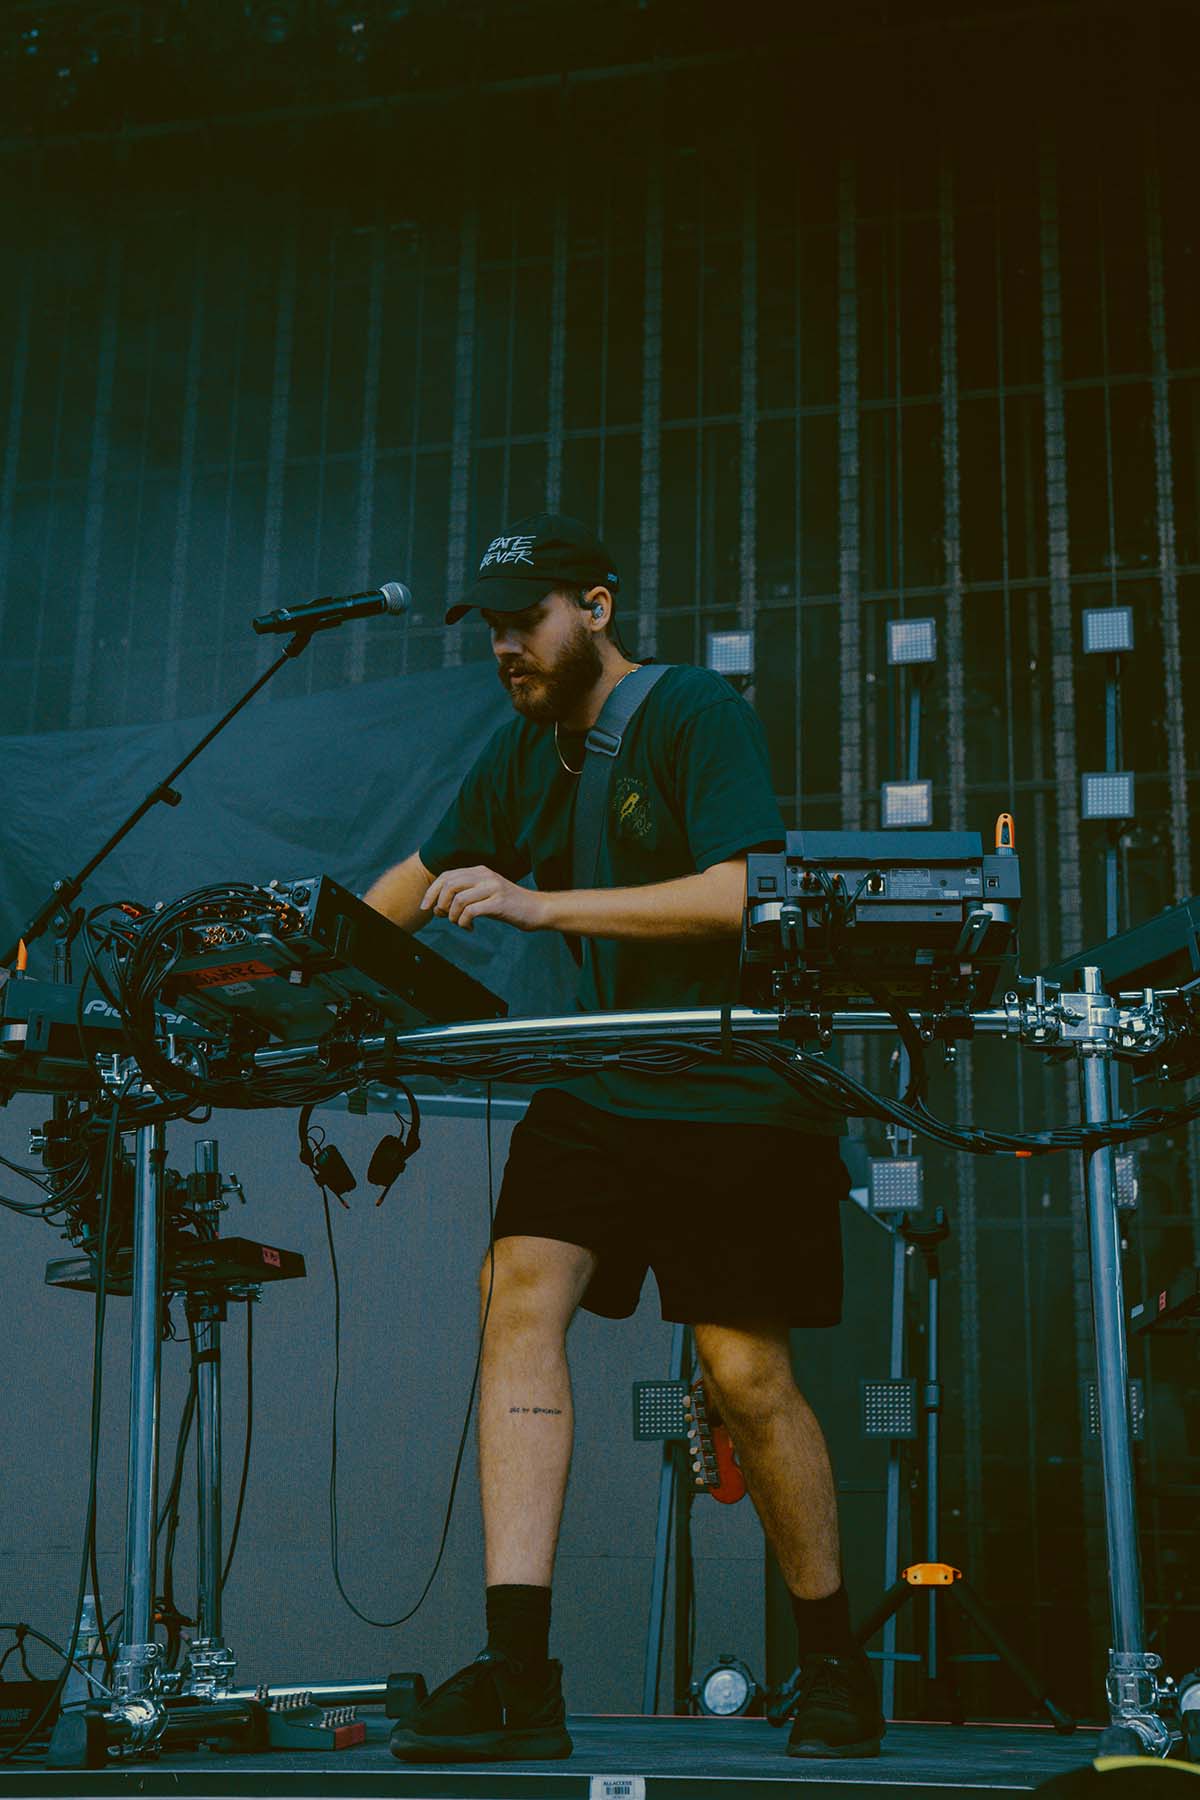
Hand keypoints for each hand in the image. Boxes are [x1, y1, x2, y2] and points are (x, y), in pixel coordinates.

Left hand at [420, 865, 548, 932]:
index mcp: (480, 871)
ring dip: (453, 916)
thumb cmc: (509, 905)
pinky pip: (471, 911)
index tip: (425, 907)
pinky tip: (470, 928)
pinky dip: (464, 922)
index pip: (446, 876)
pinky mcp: (499, 902)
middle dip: (439, 903)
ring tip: (460, 923)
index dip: (431, 891)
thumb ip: (465, 895)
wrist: (538, 909)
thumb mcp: (485, 894)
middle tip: (444, 917)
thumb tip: (437, 907)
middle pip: (449, 884)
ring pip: (458, 899)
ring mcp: (493, 888)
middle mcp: (485, 875)